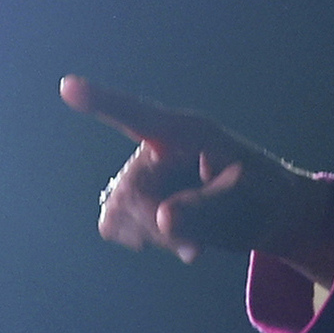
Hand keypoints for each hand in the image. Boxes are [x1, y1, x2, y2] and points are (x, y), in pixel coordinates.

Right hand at [61, 77, 333, 278]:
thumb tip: (163, 217)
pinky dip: (141, 238)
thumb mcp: (247, 202)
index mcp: (188, 132)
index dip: (102, 102)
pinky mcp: (136, 197)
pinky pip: (114, 223)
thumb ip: (209, 209)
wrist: (266, 214)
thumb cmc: (264, 196)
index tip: (68, 86)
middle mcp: (157, 146)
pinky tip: (171, 239)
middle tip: (198, 246)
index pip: (139, 116)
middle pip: (130, 191)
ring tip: (193, 239)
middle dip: (159, 226)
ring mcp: (143, 171)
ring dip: (154, 236)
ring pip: (118, 212)